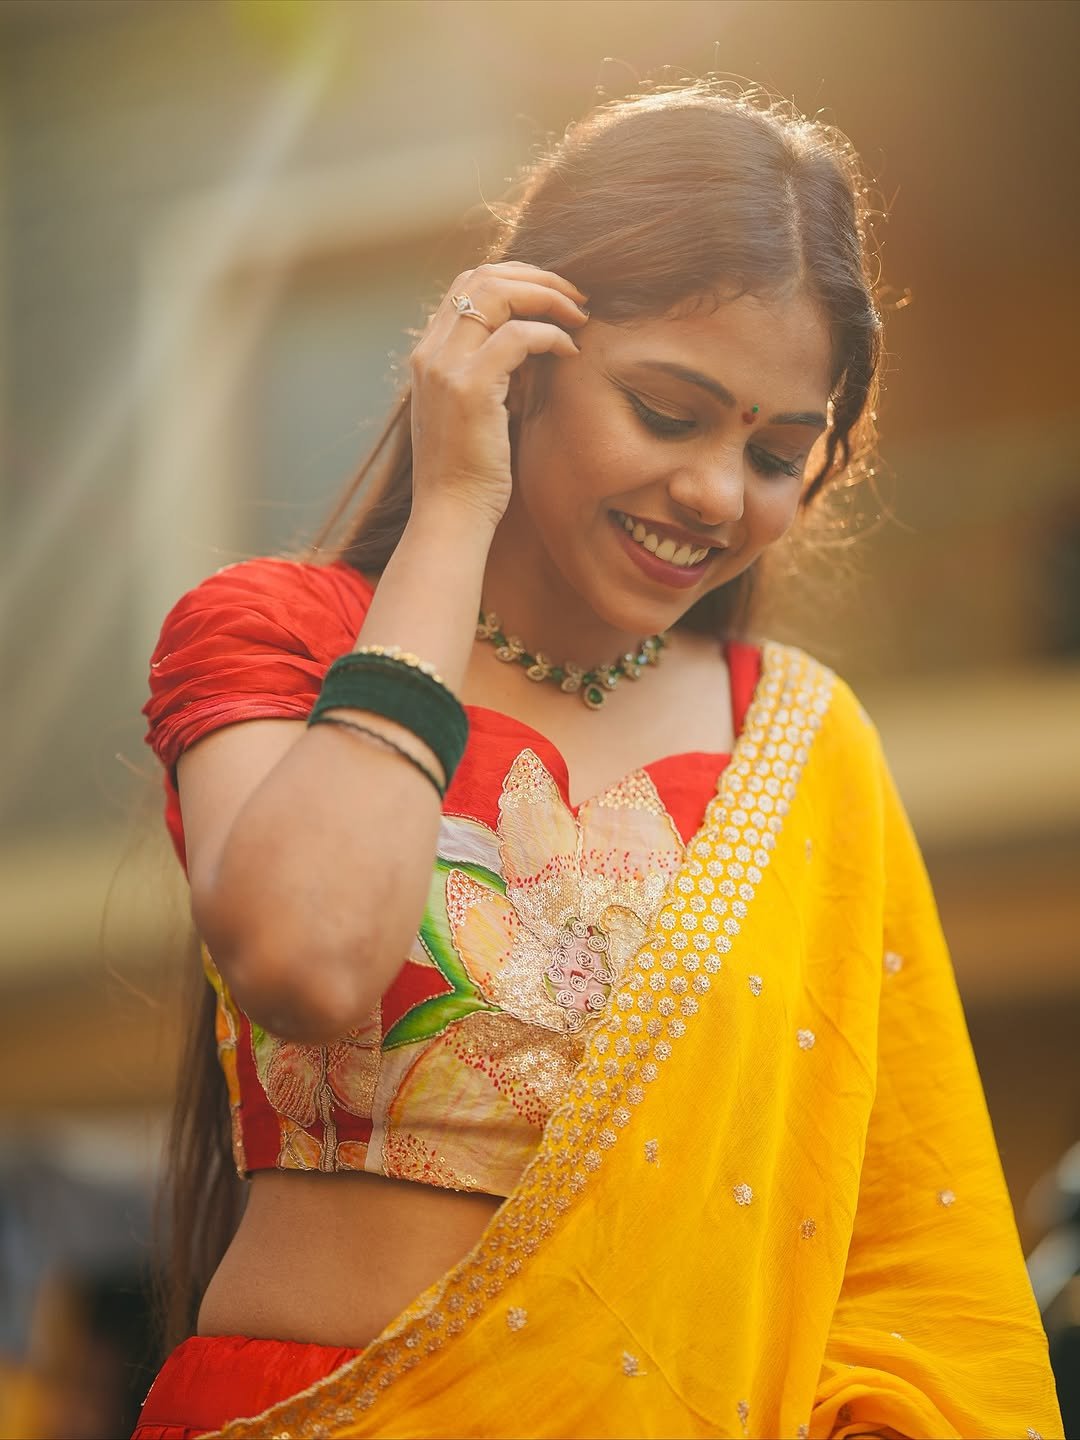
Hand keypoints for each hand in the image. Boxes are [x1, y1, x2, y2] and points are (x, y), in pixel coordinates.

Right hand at [408, 262, 588, 531]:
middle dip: (536, 277)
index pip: (467, 286)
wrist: (451, 516)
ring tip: (579, 316)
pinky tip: (570, 352)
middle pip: (481, 276)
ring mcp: (445, 368)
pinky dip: (551, 335)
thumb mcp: (473, 412)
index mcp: (428, 355)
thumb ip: (488, 374)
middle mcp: (430, 353)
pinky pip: (517, 336)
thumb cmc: (470, 474)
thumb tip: (527, 345)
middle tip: (576, 297)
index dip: (515, 278)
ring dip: (547, 296)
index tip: (553, 298)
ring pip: (497, 293)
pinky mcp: (469, 388)